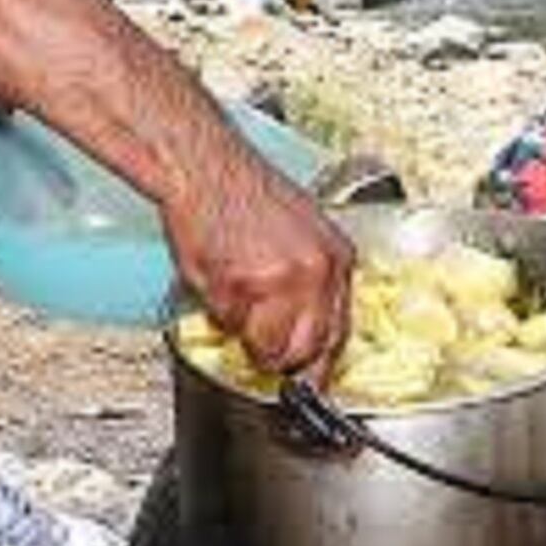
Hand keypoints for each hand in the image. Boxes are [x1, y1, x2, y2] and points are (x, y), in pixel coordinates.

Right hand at [164, 156, 354, 383]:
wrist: (205, 167)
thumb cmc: (244, 192)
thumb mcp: (304, 232)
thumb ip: (312, 280)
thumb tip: (304, 327)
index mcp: (337, 258)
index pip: (340, 330)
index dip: (320, 361)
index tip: (308, 378)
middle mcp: (317, 272)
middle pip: (308, 349)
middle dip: (281, 358)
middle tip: (259, 347)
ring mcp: (282, 282)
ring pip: (266, 347)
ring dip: (245, 337)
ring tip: (233, 298)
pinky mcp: (243, 286)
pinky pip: (229, 325)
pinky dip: (217, 313)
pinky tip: (217, 276)